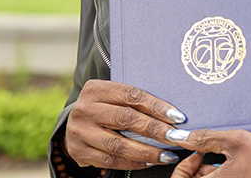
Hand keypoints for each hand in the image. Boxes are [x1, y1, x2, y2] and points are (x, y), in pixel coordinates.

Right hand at [64, 79, 186, 171]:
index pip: (132, 96)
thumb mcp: (113, 95)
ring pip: (119, 144)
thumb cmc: (104, 106)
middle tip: (175, 137)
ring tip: (167, 155)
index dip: (156, 106)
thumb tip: (170, 111)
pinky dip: (133, 162)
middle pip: (126, 119)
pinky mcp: (79, 152)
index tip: (177, 117)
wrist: (73, 122)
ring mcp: (80, 132)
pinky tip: (149, 162)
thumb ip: (134, 99)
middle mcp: (86, 109)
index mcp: (97, 88)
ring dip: (147, 151)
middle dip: (155, 130)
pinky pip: (110, 160)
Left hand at [168, 129, 250, 177]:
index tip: (194, 153)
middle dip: (196, 167)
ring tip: (223, 154)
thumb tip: (182, 136)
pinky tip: (233, 161)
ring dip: (208, 170)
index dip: (182, 167)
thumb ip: (206, 138)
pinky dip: (221, 173)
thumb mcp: (235, 141)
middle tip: (207, 152)